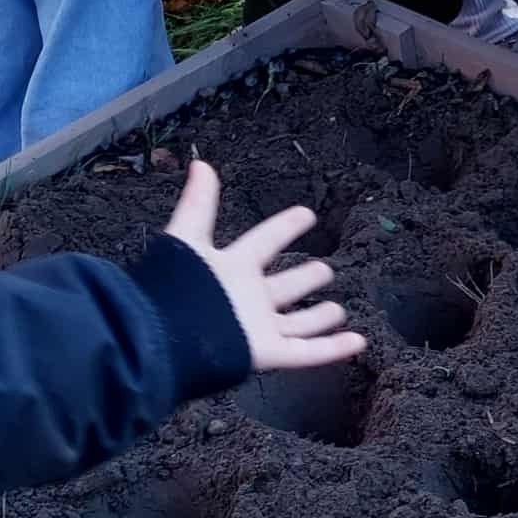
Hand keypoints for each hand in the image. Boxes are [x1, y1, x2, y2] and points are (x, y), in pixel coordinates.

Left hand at [164, 160, 365, 374]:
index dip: (285, 227)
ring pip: (296, 323)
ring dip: (317, 317)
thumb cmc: (171, 289)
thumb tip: (201, 164)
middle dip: (303, 280)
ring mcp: (257, 328)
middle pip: (281, 287)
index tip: (307, 214)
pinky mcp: (265, 353)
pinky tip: (357, 342)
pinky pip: (306, 352)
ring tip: (339, 310)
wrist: (160, 337)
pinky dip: (332, 349)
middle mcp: (246, 298)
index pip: (264, 241)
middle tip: (324, 271)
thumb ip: (198, 204)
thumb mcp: (186, 238)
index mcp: (231, 268)